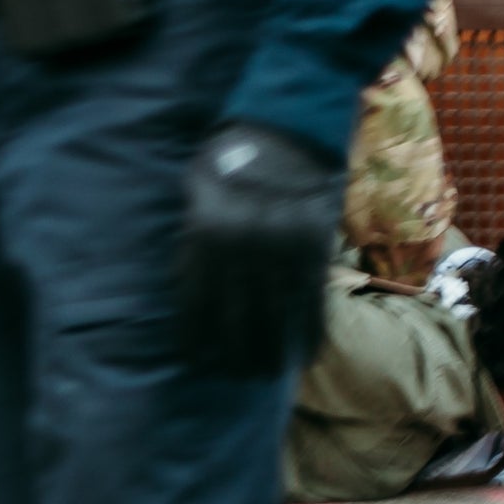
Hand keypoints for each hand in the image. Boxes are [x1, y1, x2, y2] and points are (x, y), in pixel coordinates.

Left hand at [174, 119, 342, 380]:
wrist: (285, 124)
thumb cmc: (229, 158)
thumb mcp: (196, 192)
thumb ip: (192, 241)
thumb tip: (187, 291)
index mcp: (207, 233)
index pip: (196, 303)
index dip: (194, 340)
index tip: (195, 364)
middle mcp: (245, 245)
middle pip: (237, 319)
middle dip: (234, 356)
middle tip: (234, 379)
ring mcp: (284, 247)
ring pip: (277, 317)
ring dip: (272, 353)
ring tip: (266, 376)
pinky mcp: (315, 246)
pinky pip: (313, 301)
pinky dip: (310, 333)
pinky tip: (304, 356)